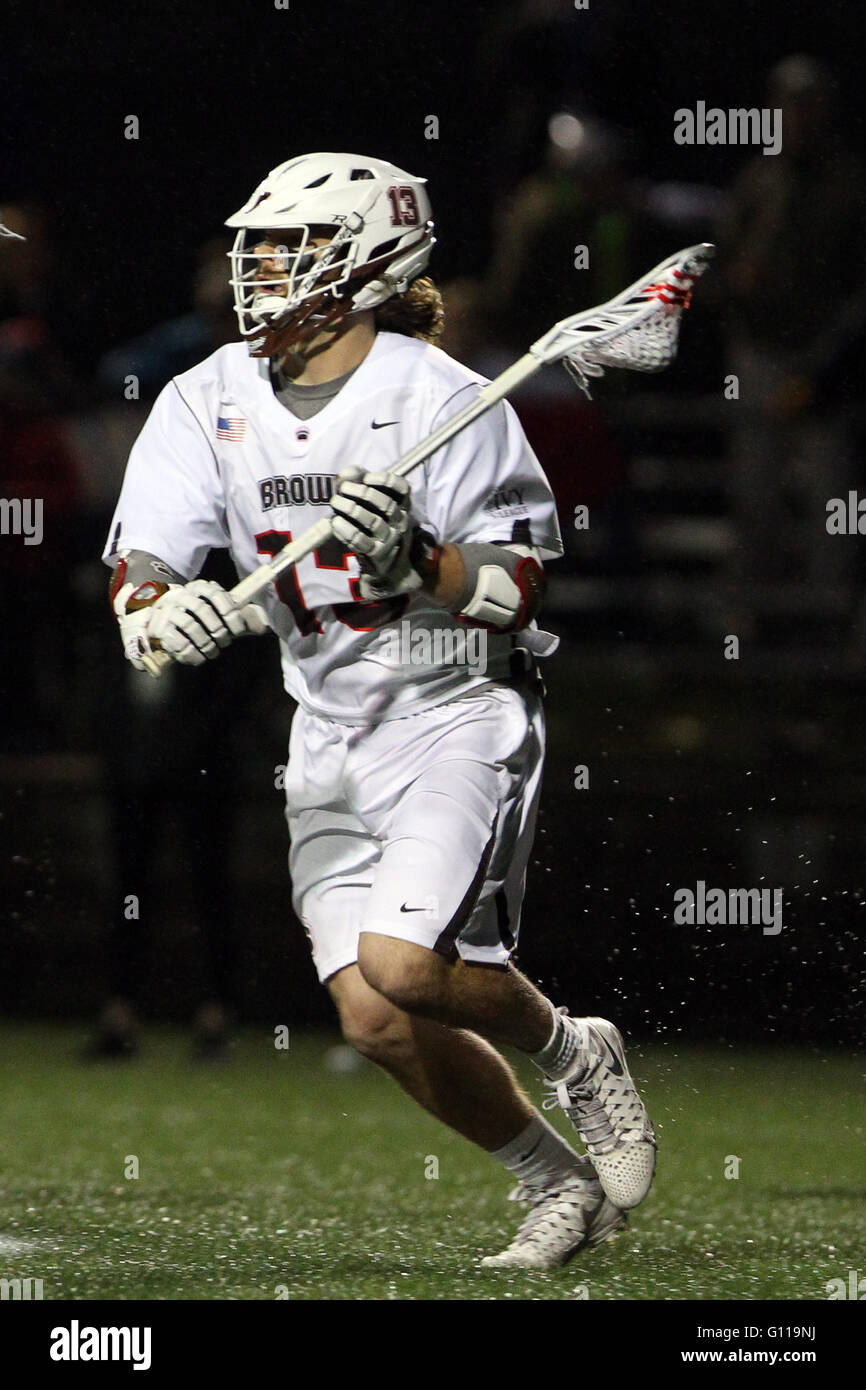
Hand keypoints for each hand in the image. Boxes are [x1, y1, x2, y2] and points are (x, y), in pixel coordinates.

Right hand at [141, 579, 268, 666]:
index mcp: (201, 587)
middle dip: (219, 631)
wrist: (169, 625)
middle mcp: (183, 595)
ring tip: (213, 652)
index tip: (238, 630)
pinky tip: (199, 658)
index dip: (231, 613)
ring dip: (206, 644)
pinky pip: (177, 642)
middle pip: (203, 610)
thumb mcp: (226, 617)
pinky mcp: (160, 628)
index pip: (217, 594)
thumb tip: (266, 625)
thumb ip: (246, 619)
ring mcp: (169, 610)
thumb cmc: (205, 621)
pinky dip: (192, 654)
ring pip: (191, 626)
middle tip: (225, 642)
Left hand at [331, 466, 421, 597]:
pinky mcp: (376, 554)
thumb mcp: (371, 501)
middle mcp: (400, 522)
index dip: (385, 480)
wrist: (387, 562)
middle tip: (343, 488)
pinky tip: (335, 522)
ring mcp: (389, 539)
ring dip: (351, 509)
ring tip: (335, 502)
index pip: (402, 488)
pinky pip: (360, 541)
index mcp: (402, 505)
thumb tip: (345, 474)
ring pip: (373, 522)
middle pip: (387, 504)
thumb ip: (359, 481)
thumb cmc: (375, 523)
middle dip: (363, 493)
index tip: (366, 477)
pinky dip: (346, 530)